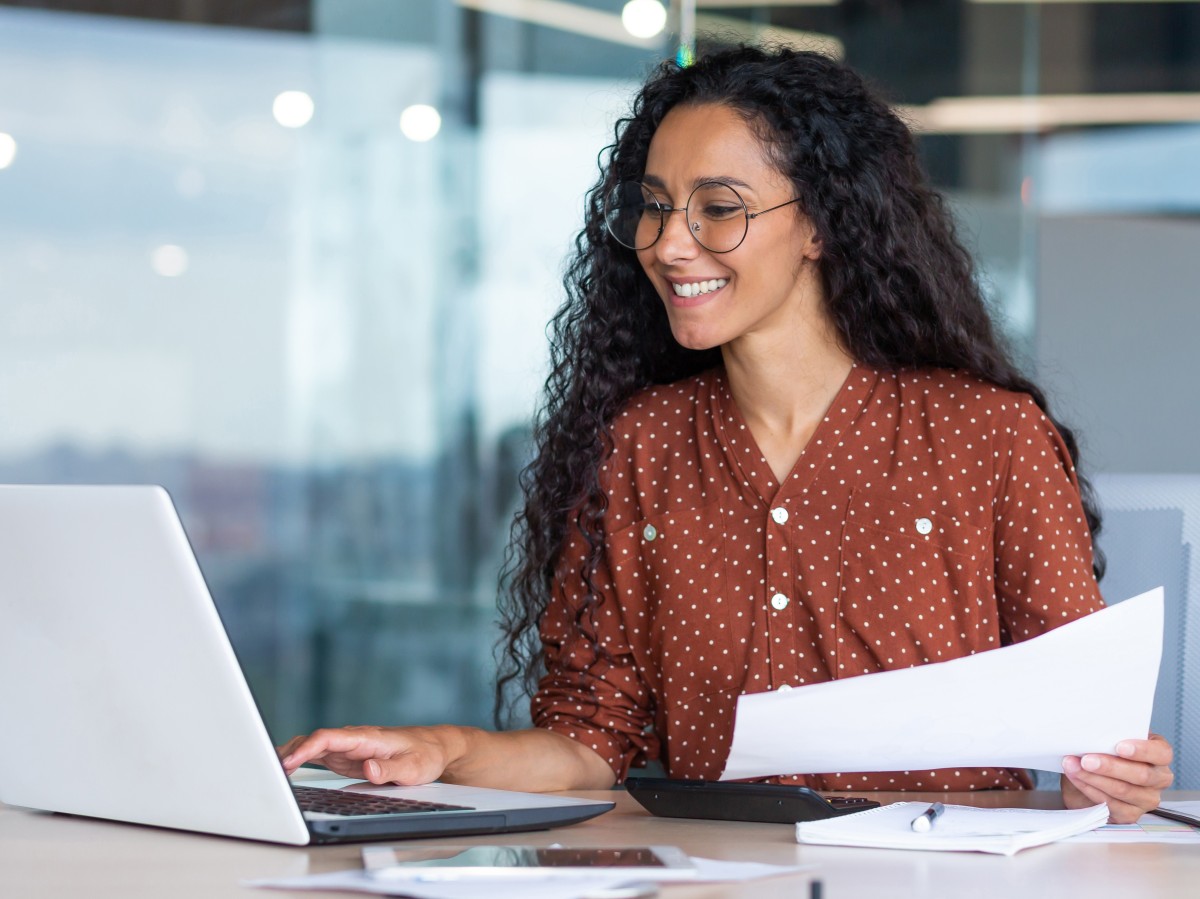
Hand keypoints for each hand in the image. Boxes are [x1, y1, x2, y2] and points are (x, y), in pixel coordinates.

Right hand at [277, 725, 467, 785]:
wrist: (434, 747)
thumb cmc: (425, 755)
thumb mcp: (414, 768)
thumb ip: (390, 770)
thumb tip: (368, 768)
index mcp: (367, 737)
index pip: (329, 737)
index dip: (306, 748)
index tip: (288, 762)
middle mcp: (354, 739)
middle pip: (314, 740)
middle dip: (289, 752)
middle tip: (266, 771)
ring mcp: (348, 747)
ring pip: (312, 746)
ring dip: (290, 755)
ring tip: (265, 770)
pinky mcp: (347, 756)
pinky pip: (318, 754)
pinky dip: (299, 759)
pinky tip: (284, 768)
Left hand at [1061, 733, 1173, 823]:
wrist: (1086, 774)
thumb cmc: (1102, 752)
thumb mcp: (1108, 739)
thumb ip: (1108, 736)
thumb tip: (1092, 730)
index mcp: (1158, 754)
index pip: (1162, 753)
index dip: (1143, 750)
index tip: (1119, 747)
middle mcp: (1158, 778)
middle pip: (1142, 775)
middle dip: (1111, 767)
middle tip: (1086, 760)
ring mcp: (1146, 799)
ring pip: (1123, 790)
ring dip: (1094, 778)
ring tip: (1073, 767)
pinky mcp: (1130, 814)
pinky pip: (1111, 804)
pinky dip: (1089, 789)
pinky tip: (1077, 779)